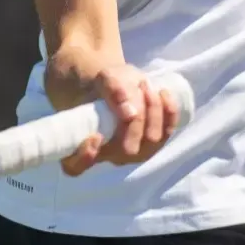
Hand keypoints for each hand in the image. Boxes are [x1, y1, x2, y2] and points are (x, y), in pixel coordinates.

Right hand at [61, 65, 183, 176]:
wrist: (119, 85)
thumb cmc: (104, 86)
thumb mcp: (104, 79)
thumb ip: (112, 90)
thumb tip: (129, 112)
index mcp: (84, 144)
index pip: (76, 166)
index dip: (84, 157)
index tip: (94, 136)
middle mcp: (109, 155)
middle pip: (127, 149)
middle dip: (137, 119)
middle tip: (137, 89)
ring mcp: (134, 152)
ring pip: (151, 141)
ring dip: (153, 111)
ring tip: (146, 86)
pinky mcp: (154, 143)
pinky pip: (166, 133)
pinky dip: (169, 113)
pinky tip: (163, 93)